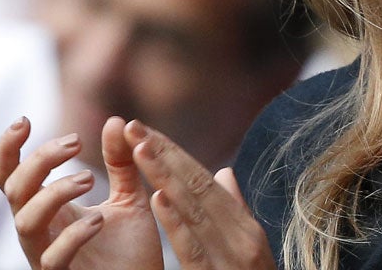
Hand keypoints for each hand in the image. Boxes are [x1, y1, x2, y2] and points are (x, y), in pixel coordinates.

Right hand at [0, 116, 164, 269]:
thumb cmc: (129, 248)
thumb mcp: (129, 195)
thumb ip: (121, 162)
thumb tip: (115, 120)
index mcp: (50, 208)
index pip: (12, 176)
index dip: (8, 149)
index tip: (24, 119)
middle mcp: (42, 230)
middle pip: (14, 190)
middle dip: (39, 160)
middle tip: (76, 141)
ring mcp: (47, 255)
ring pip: (24, 221)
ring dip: (54, 192)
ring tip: (89, 178)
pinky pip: (51, 259)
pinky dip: (72, 235)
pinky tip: (99, 220)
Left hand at [125, 120, 273, 269]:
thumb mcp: (248, 247)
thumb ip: (233, 210)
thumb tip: (223, 172)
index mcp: (243, 225)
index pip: (203, 181)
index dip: (172, 154)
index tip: (144, 132)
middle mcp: (240, 234)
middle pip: (197, 186)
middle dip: (163, 154)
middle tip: (133, 127)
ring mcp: (231, 255)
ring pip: (194, 209)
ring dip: (165, 177)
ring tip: (140, 150)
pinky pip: (193, 247)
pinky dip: (177, 221)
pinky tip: (158, 199)